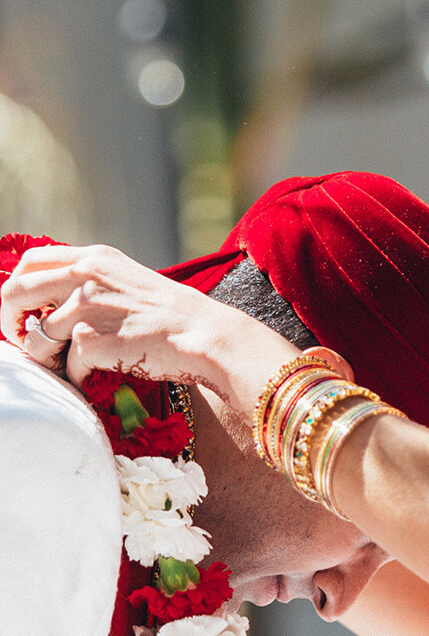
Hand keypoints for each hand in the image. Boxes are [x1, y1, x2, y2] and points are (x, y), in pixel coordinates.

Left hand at [0, 243, 233, 389]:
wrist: (203, 335)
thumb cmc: (172, 315)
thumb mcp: (128, 280)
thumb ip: (92, 282)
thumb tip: (50, 304)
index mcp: (95, 258)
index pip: (31, 262)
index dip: (18, 288)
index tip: (25, 311)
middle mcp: (85, 275)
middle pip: (15, 293)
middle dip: (10, 323)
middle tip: (23, 341)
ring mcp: (86, 306)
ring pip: (36, 338)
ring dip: (46, 358)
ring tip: (68, 366)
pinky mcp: (91, 339)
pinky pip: (66, 366)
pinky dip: (79, 377)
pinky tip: (102, 373)